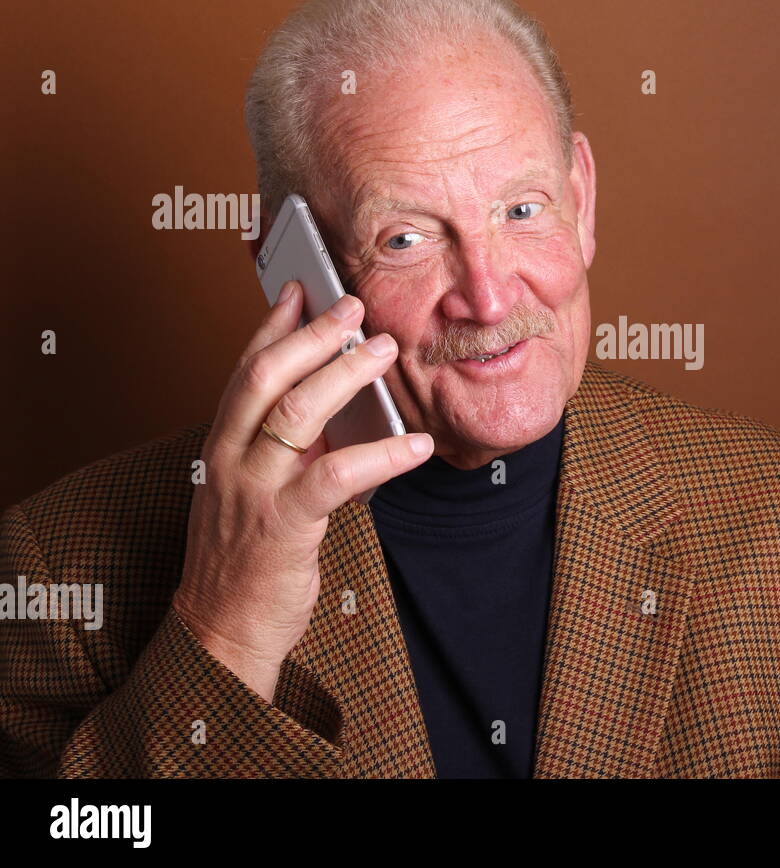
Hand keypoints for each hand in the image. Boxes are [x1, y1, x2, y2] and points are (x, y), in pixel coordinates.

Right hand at [172, 280, 432, 701]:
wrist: (221, 630)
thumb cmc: (248, 557)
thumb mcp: (258, 488)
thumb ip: (287, 447)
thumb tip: (341, 400)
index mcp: (223, 445)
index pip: (245, 370)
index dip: (273, 325)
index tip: (301, 288)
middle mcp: (231, 460)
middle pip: (266, 377)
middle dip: (312, 334)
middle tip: (354, 306)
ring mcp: (253, 491)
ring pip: (297, 414)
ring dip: (345, 375)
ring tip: (386, 351)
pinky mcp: (283, 527)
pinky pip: (337, 477)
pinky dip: (383, 455)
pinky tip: (418, 443)